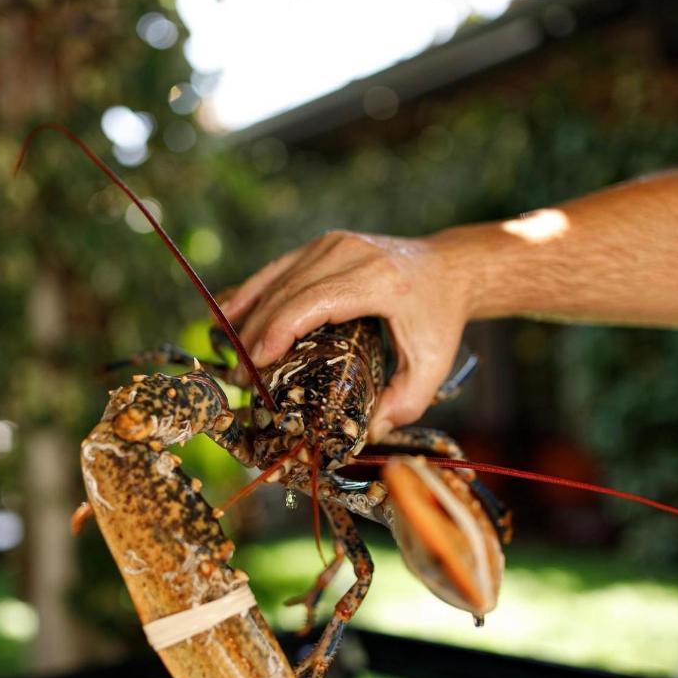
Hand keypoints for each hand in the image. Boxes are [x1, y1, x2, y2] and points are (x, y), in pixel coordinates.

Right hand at [221, 229, 474, 441]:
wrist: (450, 267)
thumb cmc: (439, 316)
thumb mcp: (432, 364)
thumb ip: (405, 402)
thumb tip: (367, 433)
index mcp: (377, 281)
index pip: (313, 302)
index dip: (278, 331)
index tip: (256, 364)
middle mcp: (349, 254)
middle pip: (287, 292)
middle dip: (255, 334)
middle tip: (240, 376)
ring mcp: (333, 243)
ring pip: (276, 278)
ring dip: (247, 314)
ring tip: (228, 353)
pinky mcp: (323, 244)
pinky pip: (278, 268)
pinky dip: (252, 291)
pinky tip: (227, 312)